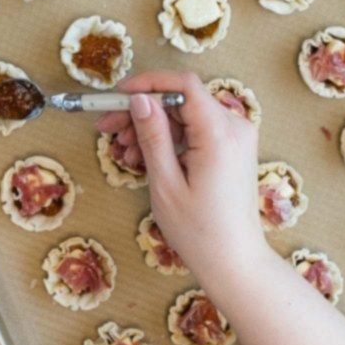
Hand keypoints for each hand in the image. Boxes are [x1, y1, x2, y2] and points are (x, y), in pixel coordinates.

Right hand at [96, 71, 266, 296]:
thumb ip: (153, 136)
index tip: (117, 95)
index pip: (183, 85)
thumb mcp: (166, 183)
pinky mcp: (233, 147)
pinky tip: (145, 157)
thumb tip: (139, 99)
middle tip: (108, 127)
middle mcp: (235, 127)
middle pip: (181, 99)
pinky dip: (171, 138)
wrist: (235, 262)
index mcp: (220, 133)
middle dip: (143, 110)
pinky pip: (197, 130)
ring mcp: (237, 137)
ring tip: (124, 151)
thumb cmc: (199, 231)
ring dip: (153, 126)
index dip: (147, 83)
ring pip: (186, 114)